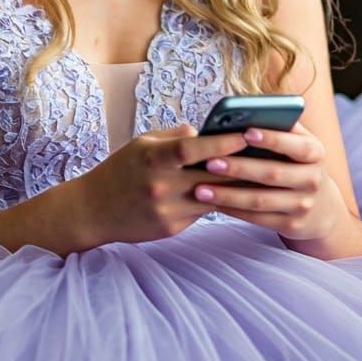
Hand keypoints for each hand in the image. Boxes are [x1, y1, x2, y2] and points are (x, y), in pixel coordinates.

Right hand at [71, 123, 251, 245]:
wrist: (93, 210)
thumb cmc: (120, 170)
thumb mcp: (142, 144)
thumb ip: (175, 137)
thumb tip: (207, 132)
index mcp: (153, 158)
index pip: (193, 148)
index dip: (222, 142)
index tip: (247, 135)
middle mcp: (160, 185)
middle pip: (211, 175)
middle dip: (240, 166)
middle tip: (267, 156)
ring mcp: (167, 210)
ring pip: (212, 197)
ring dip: (233, 187)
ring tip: (258, 175)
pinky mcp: (171, 228)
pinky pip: (202, 212)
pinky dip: (215, 201)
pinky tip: (231, 193)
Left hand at [192, 121, 349, 241]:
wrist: (322, 208)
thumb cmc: (296, 162)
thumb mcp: (298, 143)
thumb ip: (279, 126)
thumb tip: (244, 112)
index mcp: (315, 152)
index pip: (296, 145)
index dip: (272, 139)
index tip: (245, 132)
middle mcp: (312, 179)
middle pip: (272, 174)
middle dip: (239, 168)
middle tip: (209, 162)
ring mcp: (303, 204)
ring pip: (260, 200)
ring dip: (228, 194)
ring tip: (200, 189)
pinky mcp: (291, 224)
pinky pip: (257, 218)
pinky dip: (233, 211)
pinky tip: (212, 203)